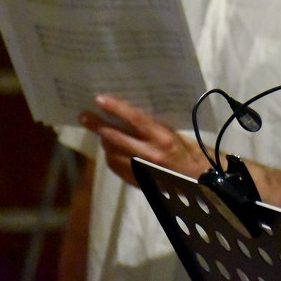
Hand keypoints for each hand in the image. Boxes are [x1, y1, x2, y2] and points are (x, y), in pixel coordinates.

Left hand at [78, 95, 208, 185]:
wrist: (197, 181)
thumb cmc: (189, 152)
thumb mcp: (174, 134)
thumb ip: (154, 127)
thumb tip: (130, 115)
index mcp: (163, 138)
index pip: (135, 119)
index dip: (115, 108)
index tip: (99, 99)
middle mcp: (150, 154)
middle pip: (115, 137)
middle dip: (97, 126)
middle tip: (84, 116)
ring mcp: (141, 169)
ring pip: (111, 153)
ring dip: (104, 142)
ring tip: (101, 133)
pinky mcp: (136, 181)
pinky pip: (115, 167)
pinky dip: (111, 156)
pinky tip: (111, 151)